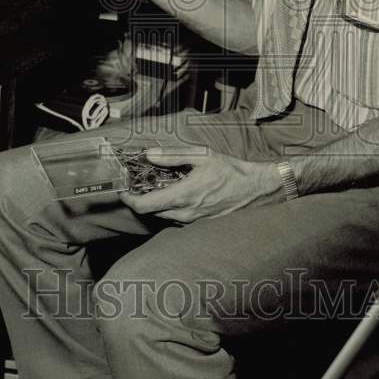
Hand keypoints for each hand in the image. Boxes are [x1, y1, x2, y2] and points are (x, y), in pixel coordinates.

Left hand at [119, 146, 280, 222]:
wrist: (256, 190)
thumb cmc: (231, 170)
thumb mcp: (202, 155)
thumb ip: (173, 156)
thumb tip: (148, 154)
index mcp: (182, 196)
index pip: (144, 206)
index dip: (128, 199)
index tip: (122, 189)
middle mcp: (185, 213)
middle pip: (151, 212)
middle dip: (141, 198)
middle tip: (139, 182)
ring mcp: (193, 222)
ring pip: (164, 216)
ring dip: (156, 203)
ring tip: (156, 185)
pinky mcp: (200, 224)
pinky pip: (177, 218)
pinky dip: (170, 207)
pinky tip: (175, 192)